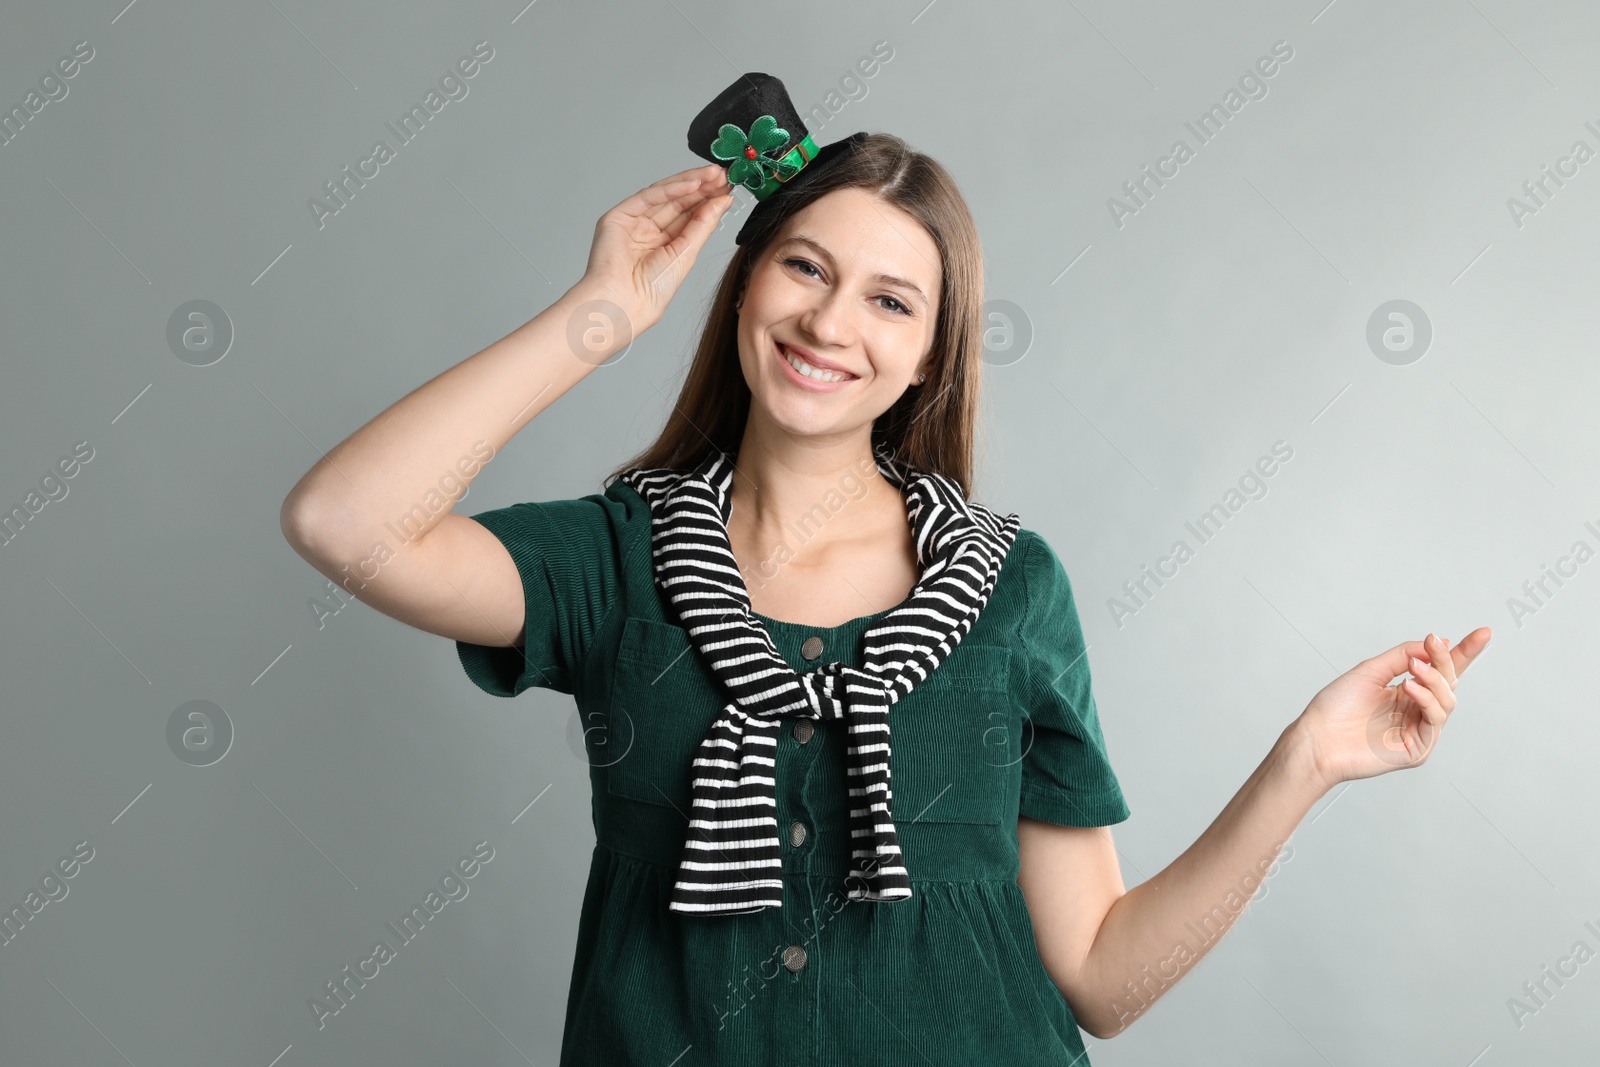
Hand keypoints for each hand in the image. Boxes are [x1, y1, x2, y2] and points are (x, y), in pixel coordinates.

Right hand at [579, 163, 734, 330]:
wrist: (623, 303)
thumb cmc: (649, 292)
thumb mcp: (687, 254)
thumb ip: (704, 225)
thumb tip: (724, 201)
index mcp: (665, 246)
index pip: (690, 216)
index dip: (710, 201)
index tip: (730, 188)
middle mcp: (648, 231)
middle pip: (679, 202)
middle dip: (703, 188)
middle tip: (726, 175)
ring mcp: (633, 222)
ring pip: (665, 195)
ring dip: (691, 183)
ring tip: (714, 175)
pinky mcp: (619, 216)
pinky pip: (649, 197)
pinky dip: (672, 188)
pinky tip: (694, 183)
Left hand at [1293, 627, 1491, 789]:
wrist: (1316, 738)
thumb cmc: (1335, 708)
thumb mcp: (1371, 670)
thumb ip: (1403, 655)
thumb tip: (1436, 641)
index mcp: (1406, 692)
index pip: (1442, 671)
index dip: (1463, 652)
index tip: (1483, 633)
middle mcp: (1416, 710)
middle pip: (1449, 683)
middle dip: (1447, 660)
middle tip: (1433, 643)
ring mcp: (1418, 731)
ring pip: (1447, 701)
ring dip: (1434, 680)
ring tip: (1414, 668)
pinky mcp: (1417, 749)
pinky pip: (1434, 721)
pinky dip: (1426, 700)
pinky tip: (1410, 688)